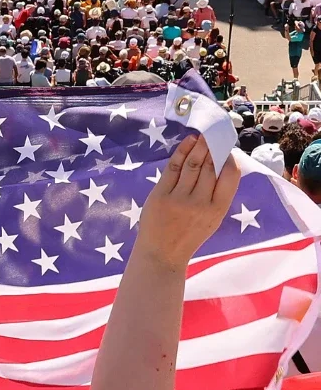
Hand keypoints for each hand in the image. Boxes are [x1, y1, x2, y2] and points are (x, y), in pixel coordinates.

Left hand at [137, 133, 239, 273]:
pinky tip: (188, 142)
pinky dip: (182, 151)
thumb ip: (217, 195)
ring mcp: (179, 199)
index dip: (229, 160)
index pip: (229, 177)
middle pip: (210, 167)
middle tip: (214, 135)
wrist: (162, 254)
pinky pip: (173, 167)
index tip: (227, 150)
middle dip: (213, 148)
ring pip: (193, 164)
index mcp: (217, 211)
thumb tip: (222, 163)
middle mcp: (200, 204)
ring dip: (199, 147)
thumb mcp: (212, 219)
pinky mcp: (161, 194)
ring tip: (203, 136)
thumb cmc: (189, 235)